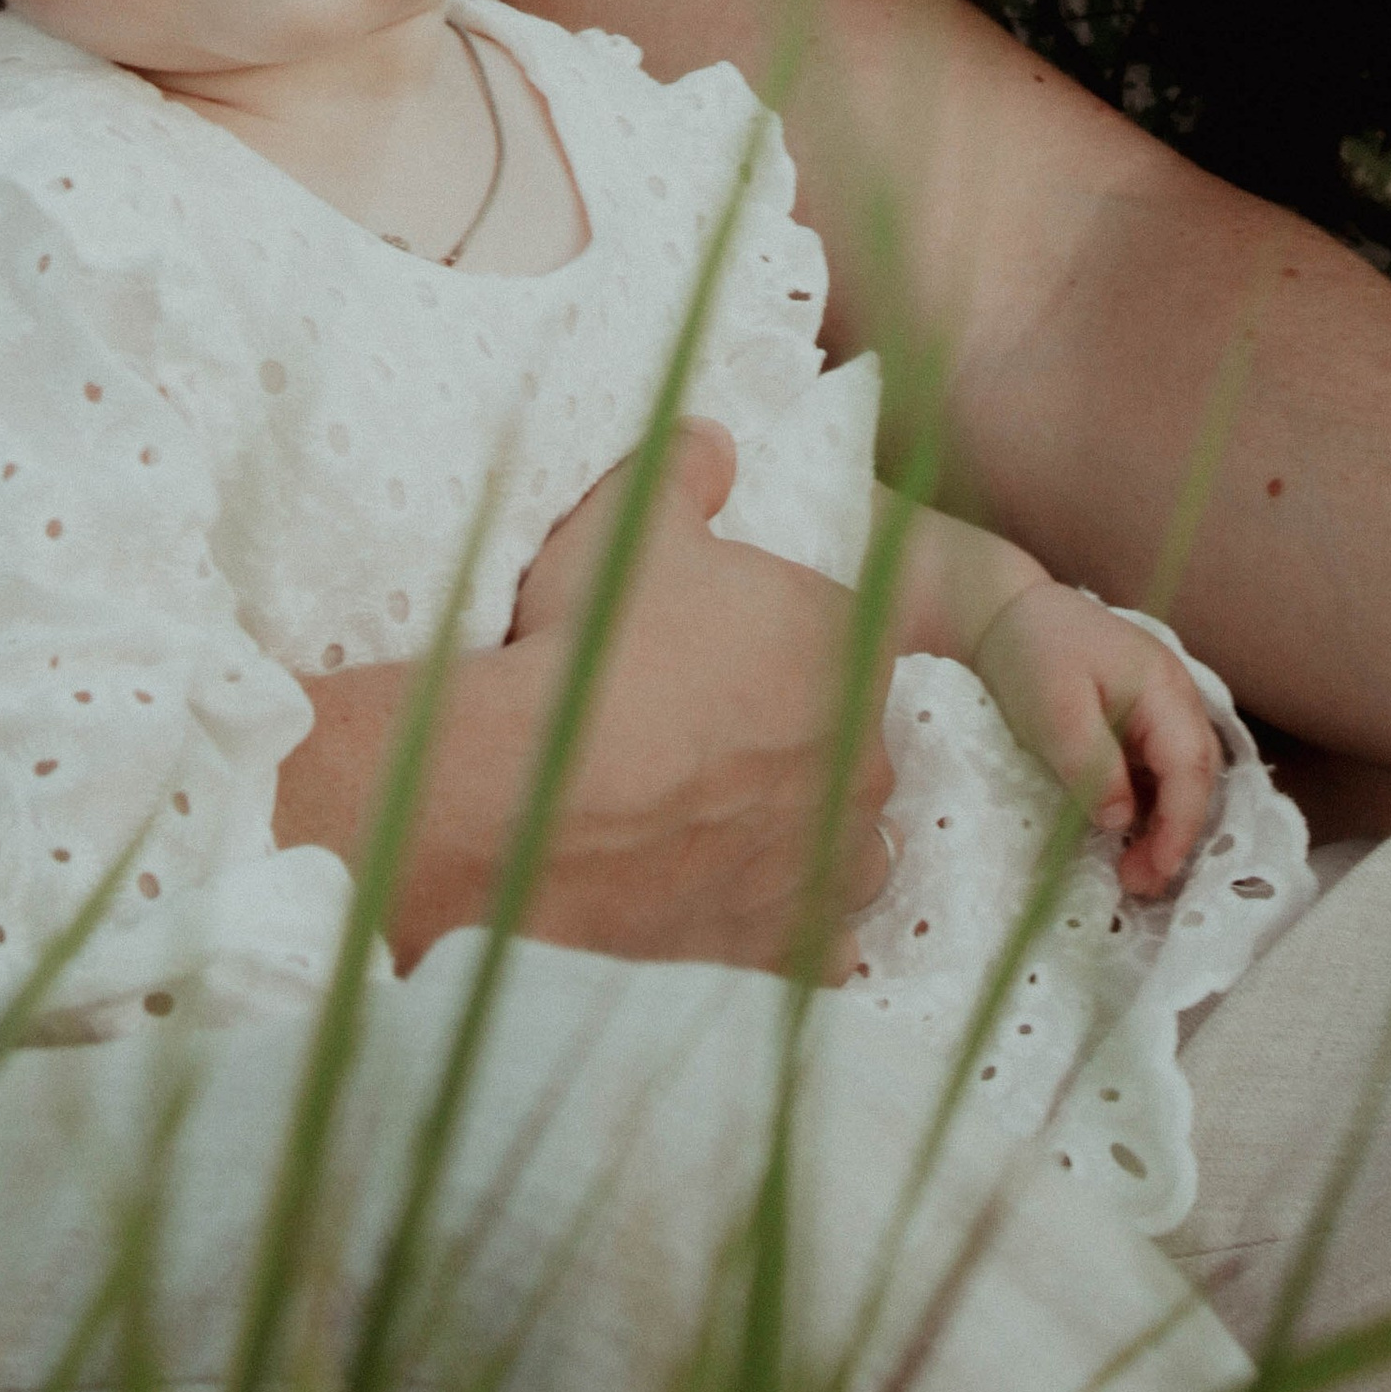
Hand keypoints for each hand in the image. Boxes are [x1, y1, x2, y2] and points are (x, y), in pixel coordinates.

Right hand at [507, 419, 894, 979]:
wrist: (526, 798)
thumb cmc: (592, 646)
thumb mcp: (629, 521)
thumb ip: (685, 471)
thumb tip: (715, 440)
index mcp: (849, 649)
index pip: (853, 638)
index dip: (793, 643)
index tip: (732, 652)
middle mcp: (863, 761)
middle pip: (856, 743)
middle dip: (803, 741)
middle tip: (714, 737)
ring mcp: (828, 866)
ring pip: (855, 848)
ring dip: (813, 838)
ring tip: (731, 824)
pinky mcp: (781, 951)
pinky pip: (821, 949)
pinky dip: (793, 934)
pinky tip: (740, 909)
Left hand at [972, 584, 1220, 899]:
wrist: (1005, 610)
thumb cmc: (1031, 651)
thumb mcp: (1054, 710)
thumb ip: (1092, 764)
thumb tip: (1122, 819)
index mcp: (1163, 686)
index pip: (1190, 765)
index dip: (1180, 825)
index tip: (1157, 870)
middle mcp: (1175, 698)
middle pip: (1196, 777)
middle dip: (1174, 836)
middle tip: (1136, 882)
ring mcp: (1159, 709)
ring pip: (1181, 778)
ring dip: (1163, 827)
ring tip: (1129, 871)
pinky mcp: (1139, 722)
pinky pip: (1157, 771)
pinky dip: (1148, 807)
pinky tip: (1122, 834)